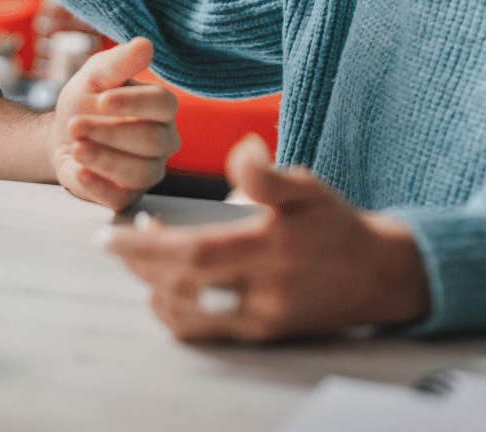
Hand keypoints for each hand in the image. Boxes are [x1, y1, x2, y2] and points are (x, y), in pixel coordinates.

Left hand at [49, 37, 179, 211]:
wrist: (63, 134)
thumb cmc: (87, 100)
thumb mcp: (95, 76)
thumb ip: (118, 63)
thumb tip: (146, 45)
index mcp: (162, 107)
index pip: (162, 104)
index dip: (133, 103)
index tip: (102, 99)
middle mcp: (164, 140)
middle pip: (152, 141)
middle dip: (110, 133)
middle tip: (75, 124)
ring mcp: (149, 171)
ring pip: (140, 172)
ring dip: (103, 158)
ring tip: (75, 147)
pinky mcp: (128, 195)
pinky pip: (121, 198)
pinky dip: (97, 185)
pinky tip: (78, 170)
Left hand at [105, 134, 430, 341]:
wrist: (377, 276)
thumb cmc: (336, 225)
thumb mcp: (310, 187)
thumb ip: (268, 176)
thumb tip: (241, 149)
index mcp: (270, 249)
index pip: (192, 254)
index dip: (144, 248)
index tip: (108, 234)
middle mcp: (262, 293)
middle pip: (179, 287)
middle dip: (138, 263)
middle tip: (120, 236)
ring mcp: (258, 320)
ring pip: (183, 314)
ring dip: (151, 285)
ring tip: (144, 251)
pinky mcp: (258, 336)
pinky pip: (201, 330)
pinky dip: (172, 308)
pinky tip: (167, 282)